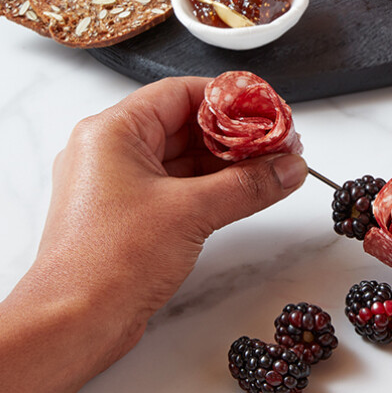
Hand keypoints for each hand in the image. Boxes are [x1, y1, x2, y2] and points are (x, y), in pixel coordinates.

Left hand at [1, 76, 306, 391]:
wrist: (72, 327)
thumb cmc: (108, 262)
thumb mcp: (191, 212)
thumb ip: (249, 185)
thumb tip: (289, 167)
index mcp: (113, 132)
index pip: (180, 93)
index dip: (227, 98)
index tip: (265, 109)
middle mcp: (112, 150)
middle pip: (185, 124)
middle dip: (234, 134)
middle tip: (276, 141)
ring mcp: (119, 183)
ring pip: (184, 157)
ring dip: (228, 162)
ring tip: (271, 166)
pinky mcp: (130, 213)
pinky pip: (178, 185)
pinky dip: (212, 186)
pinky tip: (246, 190)